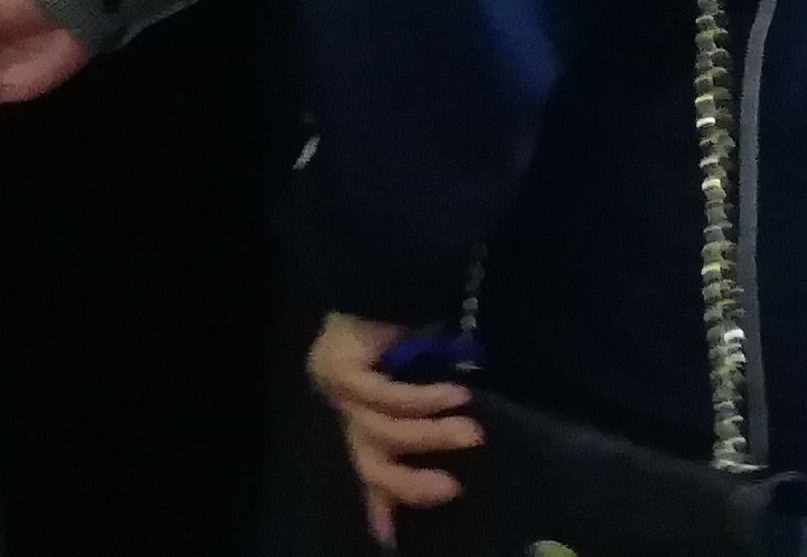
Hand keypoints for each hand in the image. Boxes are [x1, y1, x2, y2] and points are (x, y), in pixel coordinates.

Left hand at [307, 314, 480, 545]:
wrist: (382, 277)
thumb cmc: (407, 331)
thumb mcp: (426, 384)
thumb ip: (432, 418)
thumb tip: (470, 449)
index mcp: (361, 419)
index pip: (368, 471)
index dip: (381, 506)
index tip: (391, 542)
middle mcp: (344, 409)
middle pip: (368, 466)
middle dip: (411, 486)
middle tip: (454, 488)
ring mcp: (335, 389)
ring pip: (381, 433)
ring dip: (431, 435)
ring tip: (471, 431)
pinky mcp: (336, 368)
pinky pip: (382, 398)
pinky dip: (420, 401)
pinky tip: (453, 395)